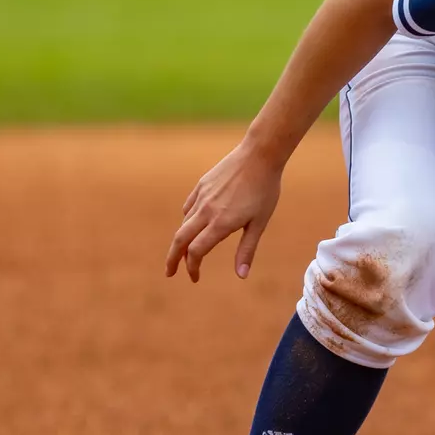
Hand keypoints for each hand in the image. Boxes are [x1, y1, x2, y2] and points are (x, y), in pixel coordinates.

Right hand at [165, 142, 283, 281]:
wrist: (259, 156)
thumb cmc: (264, 190)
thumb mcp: (259, 223)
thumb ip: (247, 249)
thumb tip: (241, 275)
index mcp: (220, 223)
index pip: (196, 252)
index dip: (192, 268)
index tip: (194, 278)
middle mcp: (206, 211)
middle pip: (180, 240)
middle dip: (172, 259)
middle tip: (169, 272)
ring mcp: (202, 197)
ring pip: (184, 223)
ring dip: (181, 241)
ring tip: (183, 252)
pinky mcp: (201, 185)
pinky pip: (188, 207)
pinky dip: (186, 220)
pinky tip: (192, 225)